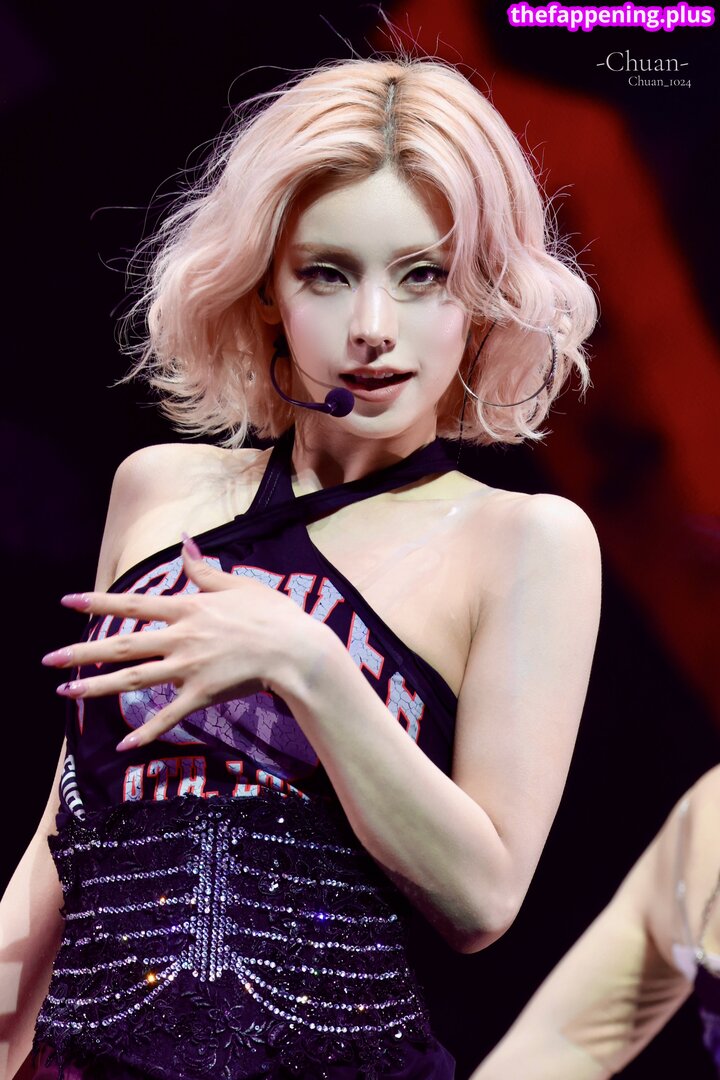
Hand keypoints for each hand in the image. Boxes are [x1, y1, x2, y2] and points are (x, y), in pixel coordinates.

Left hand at [42, 539, 306, 748]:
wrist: (297, 651)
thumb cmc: (273, 614)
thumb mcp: (238, 584)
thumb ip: (205, 569)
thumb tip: (184, 543)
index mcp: (189, 609)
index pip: (134, 605)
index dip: (99, 603)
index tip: (68, 602)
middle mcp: (181, 638)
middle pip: (123, 645)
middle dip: (82, 651)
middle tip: (49, 658)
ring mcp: (189, 668)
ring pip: (135, 680)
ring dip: (97, 687)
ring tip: (65, 692)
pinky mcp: (203, 695)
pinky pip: (169, 716)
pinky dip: (147, 732)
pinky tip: (124, 746)